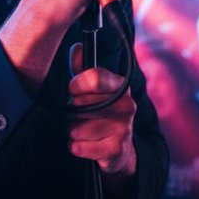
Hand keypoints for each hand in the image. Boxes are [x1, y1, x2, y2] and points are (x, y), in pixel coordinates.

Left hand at [67, 43, 136, 175]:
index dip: (76, 85)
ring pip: (76, 127)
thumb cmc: (101, 113)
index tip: (74, 91)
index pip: (94, 78)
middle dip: (72, 112)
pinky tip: (87, 144)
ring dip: (72, 131)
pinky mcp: (116, 149)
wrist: (119, 148)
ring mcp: (124, 128)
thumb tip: (77, 48)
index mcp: (120, 85)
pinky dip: (76, 146)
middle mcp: (126, 104)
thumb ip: (82, 67)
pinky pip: (78, 146)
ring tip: (84, 130)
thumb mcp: (93, 89)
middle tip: (80, 114)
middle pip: (79, 104)